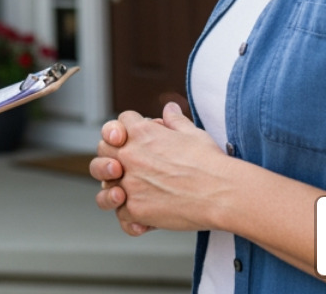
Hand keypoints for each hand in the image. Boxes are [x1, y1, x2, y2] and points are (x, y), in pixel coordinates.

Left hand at [91, 103, 232, 233]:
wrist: (222, 193)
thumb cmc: (210, 163)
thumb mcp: (192, 133)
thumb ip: (174, 120)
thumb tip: (169, 108)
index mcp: (141, 133)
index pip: (119, 122)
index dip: (126, 128)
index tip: (134, 137)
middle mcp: (130, 156)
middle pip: (104, 149)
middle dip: (112, 154)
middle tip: (124, 164)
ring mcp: (130, 184)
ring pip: (103, 184)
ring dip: (111, 187)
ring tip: (123, 192)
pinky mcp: (136, 210)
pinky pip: (120, 213)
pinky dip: (129, 216)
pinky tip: (141, 217)